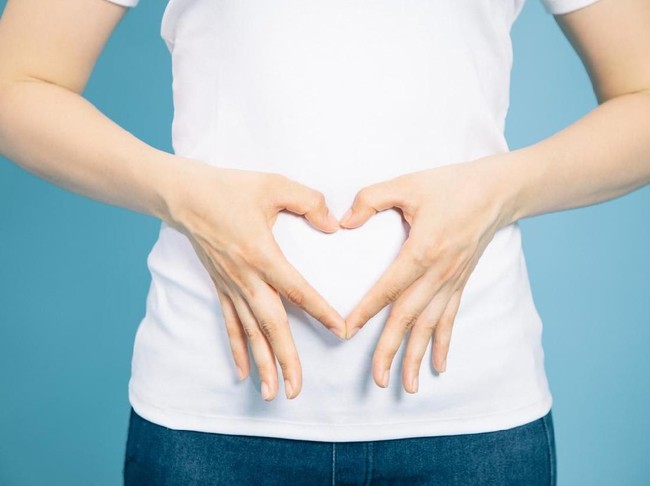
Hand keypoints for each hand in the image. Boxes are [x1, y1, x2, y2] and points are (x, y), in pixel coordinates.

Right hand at [163, 156, 346, 400]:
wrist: (184, 195)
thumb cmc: (230, 188)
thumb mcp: (274, 185)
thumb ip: (309, 201)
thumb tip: (333, 225)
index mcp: (262, 253)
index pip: (297, 290)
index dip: (321, 311)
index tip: (341, 331)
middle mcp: (245, 277)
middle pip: (270, 324)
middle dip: (285, 358)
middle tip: (296, 389)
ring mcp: (230, 286)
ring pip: (250, 332)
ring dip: (262, 363)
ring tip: (273, 392)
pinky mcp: (220, 287)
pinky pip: (231, 323)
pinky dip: (238, 348)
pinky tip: (243, 371)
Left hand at [338, 155, 516, 393]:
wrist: (496, 191)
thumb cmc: (450, 185)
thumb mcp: (407, 184)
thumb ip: (371, 199)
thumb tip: (343, 221)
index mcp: (422, 250)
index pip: (388, 287)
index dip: (366, 310)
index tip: (347, 331)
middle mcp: (438, 273)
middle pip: (409, 317)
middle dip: (391, 350)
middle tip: (378, 379)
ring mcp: (452, 281)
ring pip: (430, 326)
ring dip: (417, 356)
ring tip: (406, 386)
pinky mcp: (460, 283)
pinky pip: (451, 318)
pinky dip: (444, 343)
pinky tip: (440, 366)